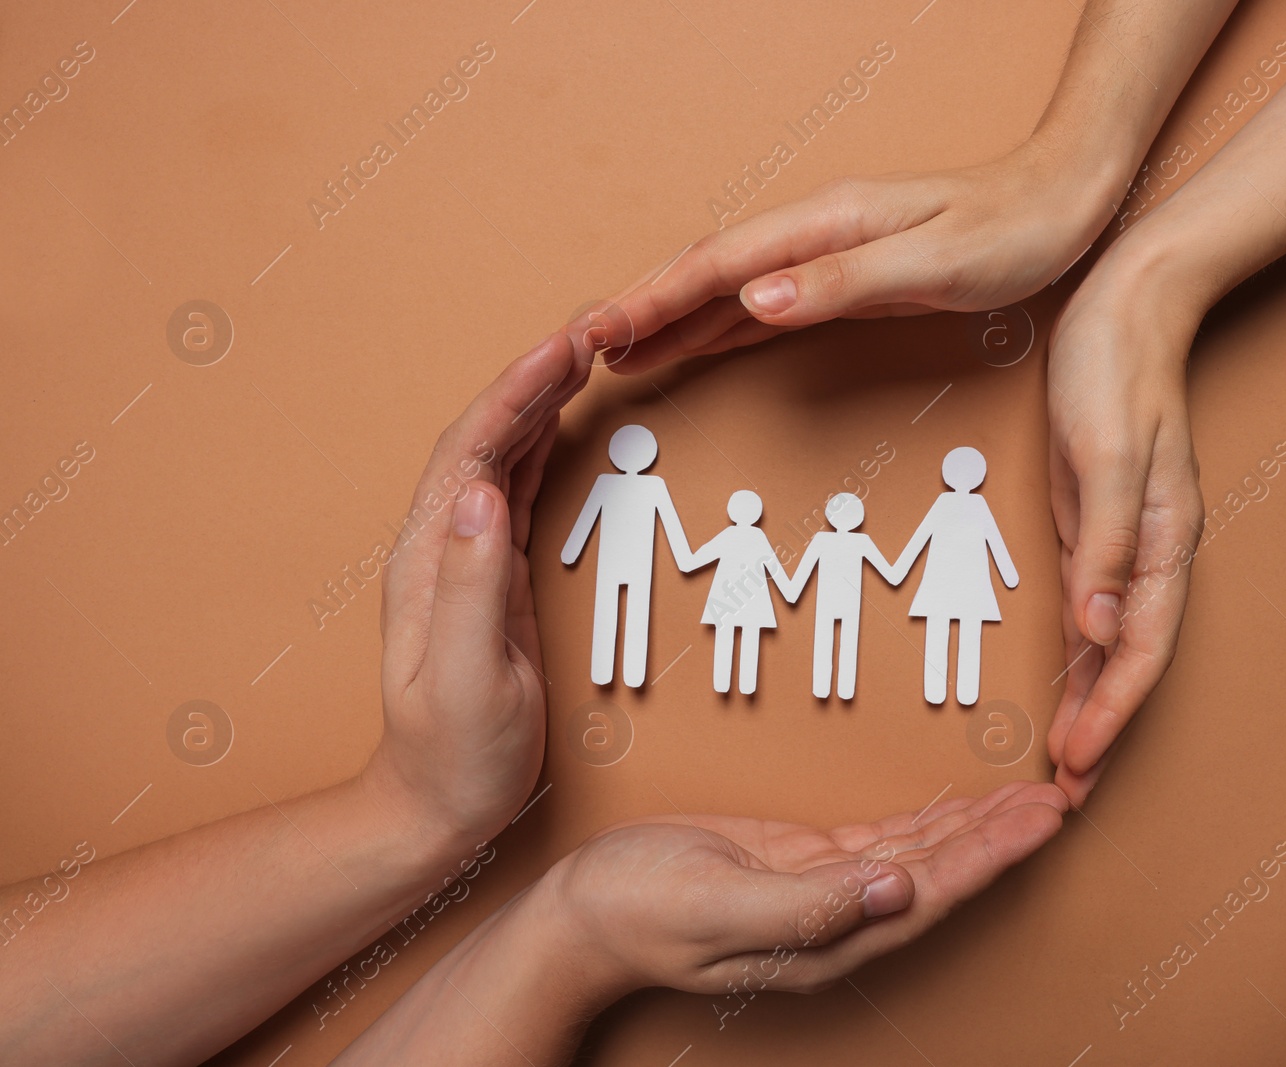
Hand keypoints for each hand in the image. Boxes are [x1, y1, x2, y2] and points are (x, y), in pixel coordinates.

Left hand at [362, 333, 588, 849]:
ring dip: (538, 401)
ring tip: (581, 356)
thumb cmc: (452, 752)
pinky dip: (542, 445)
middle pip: (486, 436)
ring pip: (502, 454)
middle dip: (533, 376)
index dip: (517, 392)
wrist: (435, 803)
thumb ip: (471, 585)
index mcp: (432, 558)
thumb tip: (484, 492)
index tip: (564, 347)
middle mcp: (443, 545)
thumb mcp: (464, 673)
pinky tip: (562, 423)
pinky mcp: (492, 576)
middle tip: (588, 329)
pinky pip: (518, 490)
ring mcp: (466, 558)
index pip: (474, 450)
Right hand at [533, 781, 1068, 1003]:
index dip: (992, 857)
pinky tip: (960, 806)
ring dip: (976, 826)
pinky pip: (882, 840)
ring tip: (1031, 796)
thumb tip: (898, 891)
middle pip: (941, 875)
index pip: (931, 894)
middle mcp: (837, 920)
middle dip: (1002, 837)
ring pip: (919, 855)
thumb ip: (809, 904)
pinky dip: (927, 820)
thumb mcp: (719, 903)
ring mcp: (822, 891)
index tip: (1043, 818)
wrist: (585, 912)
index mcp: (825, 939)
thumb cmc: (639, 911)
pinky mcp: (802, 862)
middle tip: (1062, 794)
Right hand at [584, 142, 1124, 373]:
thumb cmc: (1012, 229)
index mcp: (825, 224)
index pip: (718, 266)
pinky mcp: (849, 274)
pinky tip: (701, 343)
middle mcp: (817, 234)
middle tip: (590, 352)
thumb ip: (839, 282)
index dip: (654, 301)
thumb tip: (753, 301)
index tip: (602, 334)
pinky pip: (767, 302)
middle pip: (708, 273)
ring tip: (624, 354)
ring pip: (731, 289)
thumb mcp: (930, 261)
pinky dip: (723, 325)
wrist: (1068, 198)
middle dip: (645, 310)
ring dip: (675, 321)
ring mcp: (829, 253)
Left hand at [1043, 241, 1205, 802]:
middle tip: (1070, 784)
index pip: (1138, 649)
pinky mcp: (1100, 522)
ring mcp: (1128, 539)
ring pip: (1112, 638)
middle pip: (1131, 658)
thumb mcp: (1107, 456)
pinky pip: (1094, 602)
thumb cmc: (1116, 371)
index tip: (1078, 761)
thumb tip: (1097, 628)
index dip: (1111, 711)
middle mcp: (1152, 551)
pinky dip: (1080, 649)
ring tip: (1068, 751)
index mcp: (1164, 541)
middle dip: (1105, 722)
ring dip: (1093, 696)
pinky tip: (1067, 675)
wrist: (1127, 304)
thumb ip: (1106, 545)